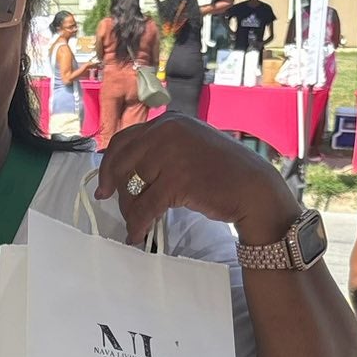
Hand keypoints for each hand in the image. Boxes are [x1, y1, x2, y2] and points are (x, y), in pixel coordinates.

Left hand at [95, 113, 295, 248]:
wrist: (253, 187)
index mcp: (168, 122)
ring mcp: (172, 154)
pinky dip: (138, 224)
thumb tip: (122, 172)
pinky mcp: (178, 180)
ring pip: (132, 187)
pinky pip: (145, 206)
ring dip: (129, 211)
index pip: (124, 140)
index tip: (103, 187)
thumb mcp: (188, 146)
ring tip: (135, 225)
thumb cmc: (222, 171)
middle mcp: (167, 131)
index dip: (108, 166)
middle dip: (115, 190)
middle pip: (122, 163)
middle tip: (116, 207)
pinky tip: (138, 235)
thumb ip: (160, 150)